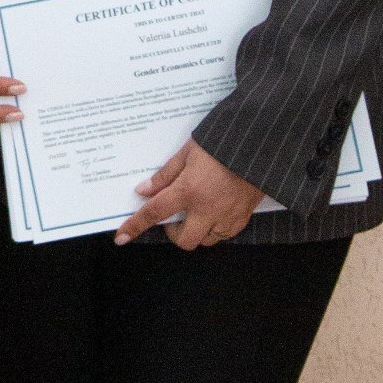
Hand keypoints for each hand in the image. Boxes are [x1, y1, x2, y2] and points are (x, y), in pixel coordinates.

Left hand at [115, 138, 262, 249]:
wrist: (260, 142)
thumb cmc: (222, 142)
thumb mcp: (187, 152)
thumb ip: (165, 174)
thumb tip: (144, 190)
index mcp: (188, 190)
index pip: (154, 213)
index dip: (135, 226)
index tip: (121, 238)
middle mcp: (206, 208)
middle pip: (184, 240)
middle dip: (176, 233)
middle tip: (175, 217)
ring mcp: (227, 215)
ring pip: (206, 240)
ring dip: (198, 231)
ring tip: (197, 213)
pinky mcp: (244, 216)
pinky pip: (226, 234)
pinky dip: (217, 228)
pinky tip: (216, 212)